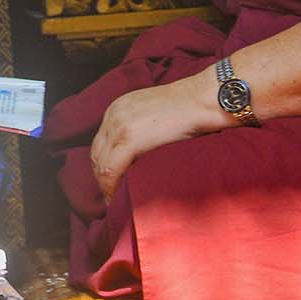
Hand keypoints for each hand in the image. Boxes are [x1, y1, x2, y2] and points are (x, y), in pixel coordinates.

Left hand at [89, 77, 220, 201]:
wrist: (203, 99)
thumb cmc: (188, 109)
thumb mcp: (153, 115)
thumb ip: (139, 130)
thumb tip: (136, 158)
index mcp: (118, 108)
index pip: (101, 144)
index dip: (103, 167)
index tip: (110, 184)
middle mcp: (113, 114)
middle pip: (97, 153)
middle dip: (101, 177)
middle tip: (111, 197)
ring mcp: (119, 125)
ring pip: (101, 163)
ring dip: (105, 184)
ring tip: (115, 200)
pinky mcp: (129, 138)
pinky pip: (111, 169)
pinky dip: (110, 186)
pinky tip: (117, 197)